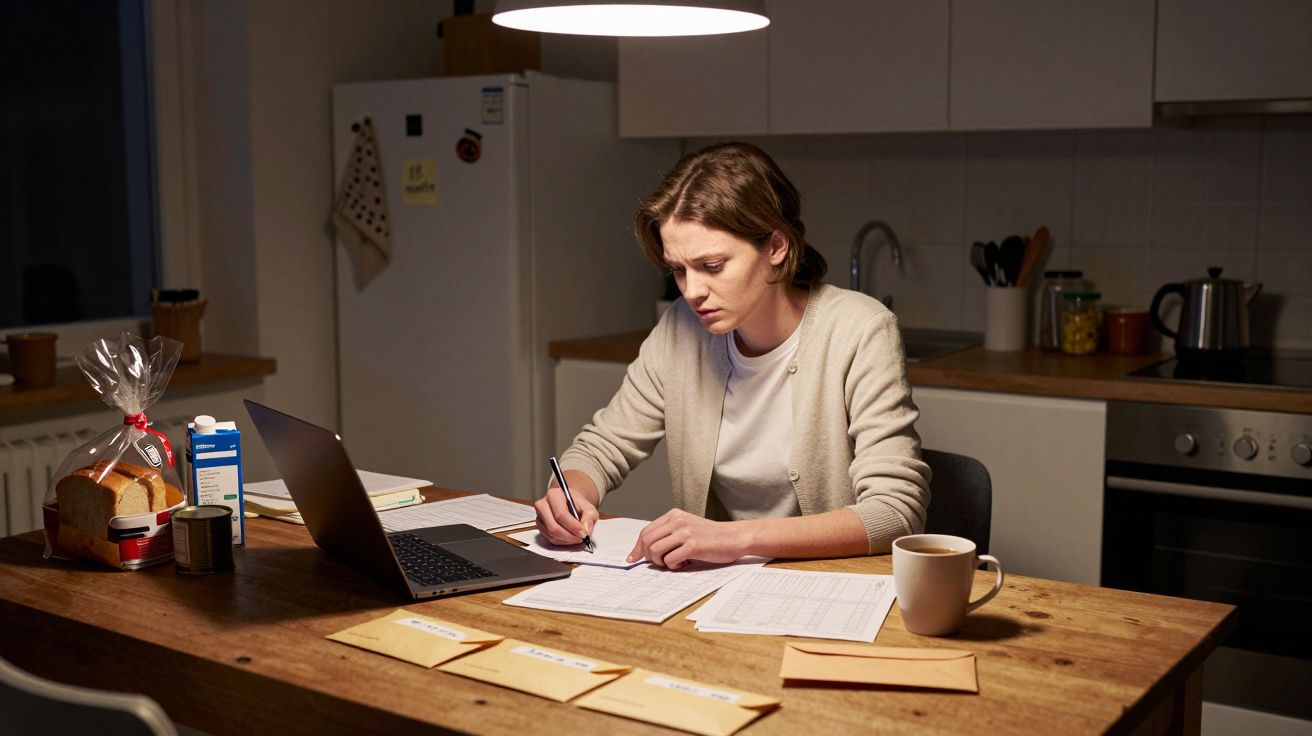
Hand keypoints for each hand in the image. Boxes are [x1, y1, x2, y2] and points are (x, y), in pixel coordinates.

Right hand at [533, 484, 597, 546]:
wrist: (569, 503)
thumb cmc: (577, 504)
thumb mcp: (589, 508)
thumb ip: (589, 517)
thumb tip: (586, 530)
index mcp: (554, 495)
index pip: (561, 514)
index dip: (573, 527)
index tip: (584, 534)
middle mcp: (542, 504)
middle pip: (553, 526)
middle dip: (569, 536)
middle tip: (581, 538)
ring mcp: (539, 516)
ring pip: (551, 534)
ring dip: (566, 540)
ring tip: (577, 538)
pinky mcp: (539, 526)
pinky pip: (549, 538)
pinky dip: (561, 541)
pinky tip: (569, 537)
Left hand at [627, 508, 748, 568]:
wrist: (734, 537)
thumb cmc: (710, 536)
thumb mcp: (687, 526)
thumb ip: (668, 533)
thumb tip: (645, 550)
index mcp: (674, 515)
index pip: (646, 531)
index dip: (637, 547)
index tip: (633, 558)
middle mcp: (677, 521)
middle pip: (647, 541)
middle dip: (647, 556)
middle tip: (658, 563)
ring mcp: (685, 532)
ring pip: (655, 551)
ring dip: (661, 562)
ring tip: (674, 562)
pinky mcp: (693, 545)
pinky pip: (670, 560)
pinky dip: (673, 566)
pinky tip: (684, 564)